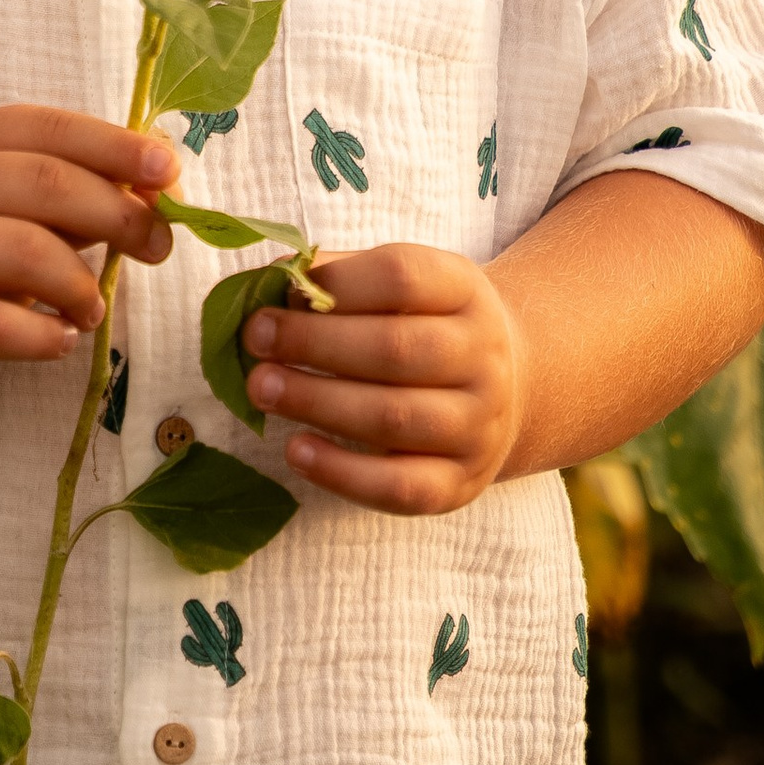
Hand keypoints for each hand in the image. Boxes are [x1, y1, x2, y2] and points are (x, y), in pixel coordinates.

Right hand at [0, 104, 177, 415]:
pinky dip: (43, 337)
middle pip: (48, 186)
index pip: (50, 129)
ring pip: (27, 254)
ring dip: (81, 286)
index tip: (168, 172)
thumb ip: (62, 194)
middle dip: (118, 216)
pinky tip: (59, 341)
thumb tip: (154, 192)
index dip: (116, 146)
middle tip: (156, 248)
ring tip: (91, 310)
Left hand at [244, 242, 526, 512]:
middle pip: (396, 349)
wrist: (508, 388)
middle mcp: (483, 357)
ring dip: (317, 402)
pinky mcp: (461, 483)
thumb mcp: (402, 286)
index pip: (402, 278)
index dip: (336, 284)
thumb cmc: (426, 325)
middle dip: (314, 345)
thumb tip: (275, 278)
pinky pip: (401, 487)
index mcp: (465, 291)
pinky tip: (296, 451)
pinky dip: (342, 473)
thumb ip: (341, 277)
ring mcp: (478, 425)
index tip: (278, 295)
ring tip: (262, 389)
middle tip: (255, 342)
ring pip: (394, 418)